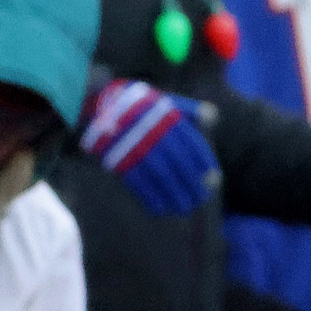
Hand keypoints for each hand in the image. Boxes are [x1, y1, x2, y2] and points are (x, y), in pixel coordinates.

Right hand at [79, 78, 218, 214]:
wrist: (98, 103)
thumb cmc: (137, 105)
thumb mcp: (164, 100)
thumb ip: (188, 109)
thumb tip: (212, 116)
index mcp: (168, 118)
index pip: (192, 144)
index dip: (203, 163)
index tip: (212, 178)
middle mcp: (155, 133)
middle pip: (179, 164)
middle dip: (191, 184)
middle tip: (200, 199)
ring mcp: (136, 147)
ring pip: (161, 175)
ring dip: (174, 194)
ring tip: (183, 209)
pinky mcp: (119, 159)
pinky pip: (138, 182)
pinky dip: (149, 197)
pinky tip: (159, 209)